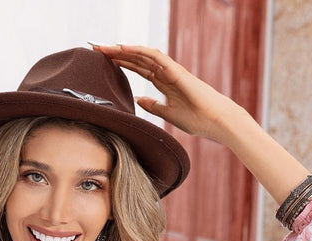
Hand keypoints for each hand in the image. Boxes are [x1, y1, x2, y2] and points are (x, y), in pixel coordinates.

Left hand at [94, 43, 309, 204]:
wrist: (216, 121)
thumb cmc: (197, 119)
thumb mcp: (168, 114)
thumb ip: (153, 105)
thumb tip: (138, 99)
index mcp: (164, 82)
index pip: (138, 68)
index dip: (120, 63)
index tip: (102, 61)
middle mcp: (165, 73)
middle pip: (136, 59)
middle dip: (115, 53)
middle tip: (95, 48)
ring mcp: (171, 70)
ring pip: (142, 54)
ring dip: (122, 49)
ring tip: (103, 46)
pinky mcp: (176, 71)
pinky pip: (154, 56)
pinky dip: (138, 51)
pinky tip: (122, 48)